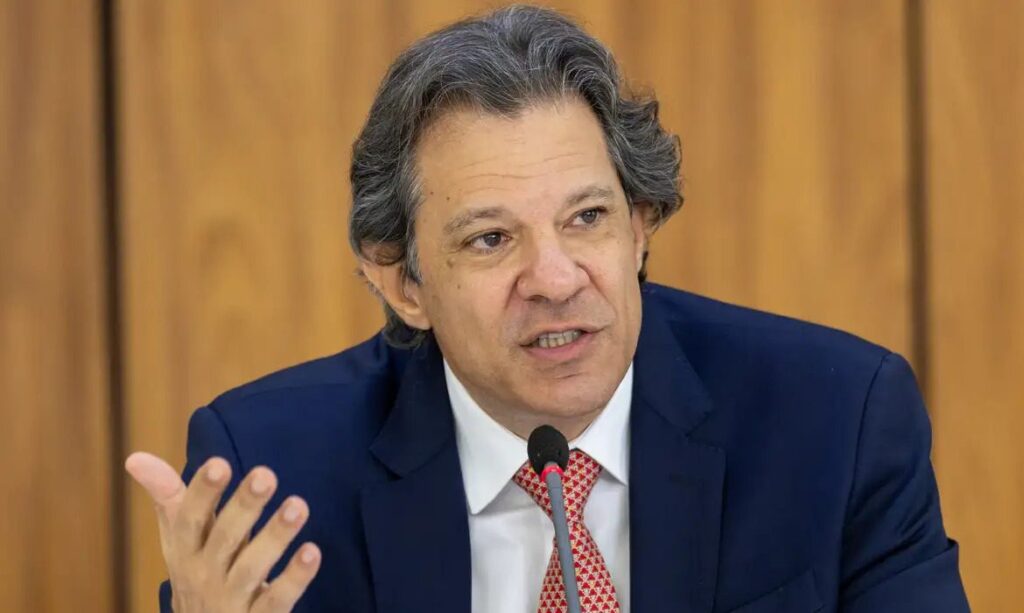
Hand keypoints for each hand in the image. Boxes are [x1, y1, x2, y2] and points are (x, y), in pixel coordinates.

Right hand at [125, 452, 320, 611]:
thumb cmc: (198, 576)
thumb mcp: (181, 541)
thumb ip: (169, 498)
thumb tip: (134, 457)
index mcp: (186, 551)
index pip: (189, 519)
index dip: (202, 492)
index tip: (219, 463)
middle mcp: (204, 575)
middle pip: (224, 539)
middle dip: (244, 507)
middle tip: (266, 474)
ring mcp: (230, 601)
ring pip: (251, 568)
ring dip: (275, 537)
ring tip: (298, 505)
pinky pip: (276, 600)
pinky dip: (294, 578)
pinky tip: (312, 552)